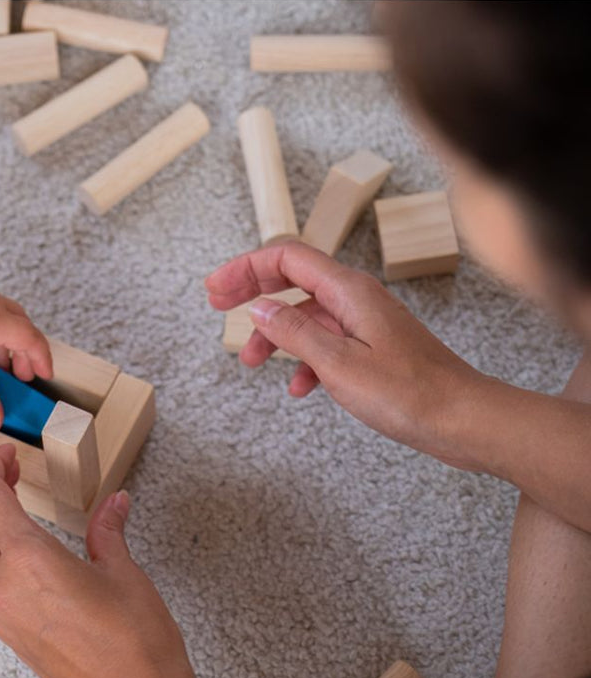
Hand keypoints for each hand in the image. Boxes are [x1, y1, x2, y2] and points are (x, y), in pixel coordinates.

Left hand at [0, 445, 236, 677]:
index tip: (6, 454)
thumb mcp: (123, 571)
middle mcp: (3, 586)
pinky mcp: (10, 635)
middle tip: (9, 473)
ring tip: (16, 509)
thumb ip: (107, 531)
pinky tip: (25, 552)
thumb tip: (113, 505)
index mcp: (28, 559)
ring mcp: (2, 614)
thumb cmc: (136, 642)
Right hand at [205, 241, 490, 469]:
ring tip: (253, 363)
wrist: (462, 419)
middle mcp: (356, 298)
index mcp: (348, 291)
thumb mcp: (337, 363)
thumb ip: (293, 331)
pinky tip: (299, 388)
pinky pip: (326, 341)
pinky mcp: (373, 346)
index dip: (245, 269)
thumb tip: (259, 309)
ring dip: (274, 334)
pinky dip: (304, 359)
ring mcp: (365, 322)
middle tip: (218, 307)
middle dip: (252, 291)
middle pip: (292, 279)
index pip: (286, 258)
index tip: (216, 290)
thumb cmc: (410, 393)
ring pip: (306, 315)